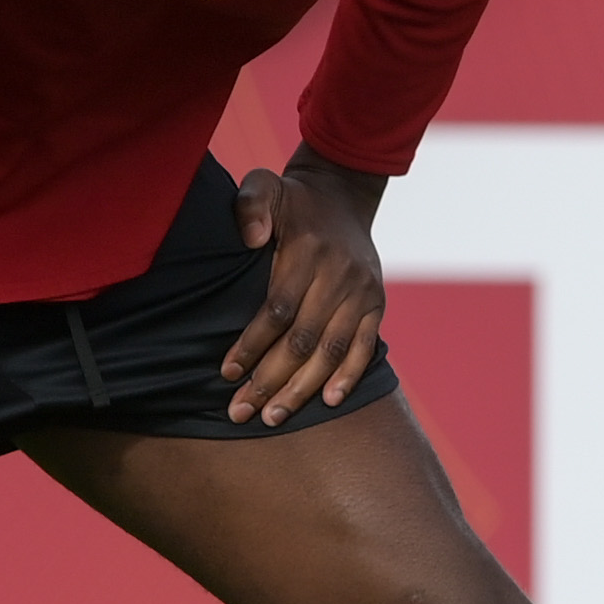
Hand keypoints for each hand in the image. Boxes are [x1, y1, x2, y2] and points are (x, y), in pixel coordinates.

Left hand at [223, 155, 391, 424]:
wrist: (342, 195)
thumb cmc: (291, 201)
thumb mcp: (265, 186)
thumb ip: (251, 206)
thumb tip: (252, 240)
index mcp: (308, 251)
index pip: (277, 310)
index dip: (252, 345)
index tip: (227, 373)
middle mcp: (339, 275)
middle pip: (302, 339)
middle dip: (270, 380)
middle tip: (240, 412)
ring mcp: (362, 291)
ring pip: (331, 350)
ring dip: (302, 389)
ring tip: (272, 417)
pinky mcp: (377, 303)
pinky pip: (365, 346)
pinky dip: (348, 376)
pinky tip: (327, 401)